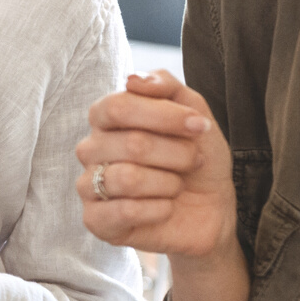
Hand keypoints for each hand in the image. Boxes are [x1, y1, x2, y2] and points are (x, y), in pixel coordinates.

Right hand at [75, 71, 236, 258]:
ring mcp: (89, 185)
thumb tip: (133, 80)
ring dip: (169, 183)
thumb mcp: (194, 113)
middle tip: (195, 161)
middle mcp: (91, 149)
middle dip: (177, 154)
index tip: (200, 125)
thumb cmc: (197, 158)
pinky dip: (159, 209)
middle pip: (131, 144)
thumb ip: (166, 86)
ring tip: (177, 186)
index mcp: (106, 119)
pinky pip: (125, 211)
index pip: (118, 107)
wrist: (210, 210)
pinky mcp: (95, 221)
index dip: (163, 116)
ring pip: (127, 178)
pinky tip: (166, 208)